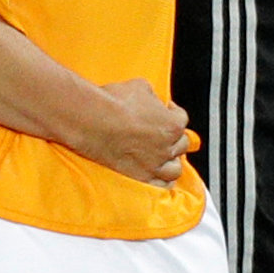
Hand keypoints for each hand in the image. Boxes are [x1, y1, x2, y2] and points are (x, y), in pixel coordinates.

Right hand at [71, 78, 193, 187]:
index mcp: (171, 124)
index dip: (172, 112)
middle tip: (163, 132)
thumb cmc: (113, 104)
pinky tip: (158, 176)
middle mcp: (167, 147)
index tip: (165, 109)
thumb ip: (151, 95)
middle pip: (182, 144)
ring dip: (172, 161)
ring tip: (164, 156)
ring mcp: (154, 164)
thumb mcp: (139, 86)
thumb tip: (151, 98)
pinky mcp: (140, 177)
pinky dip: (163, 182)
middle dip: (174, 137)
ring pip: (175, 169)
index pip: (181, 118)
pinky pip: (161, 186)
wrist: (91, 121)